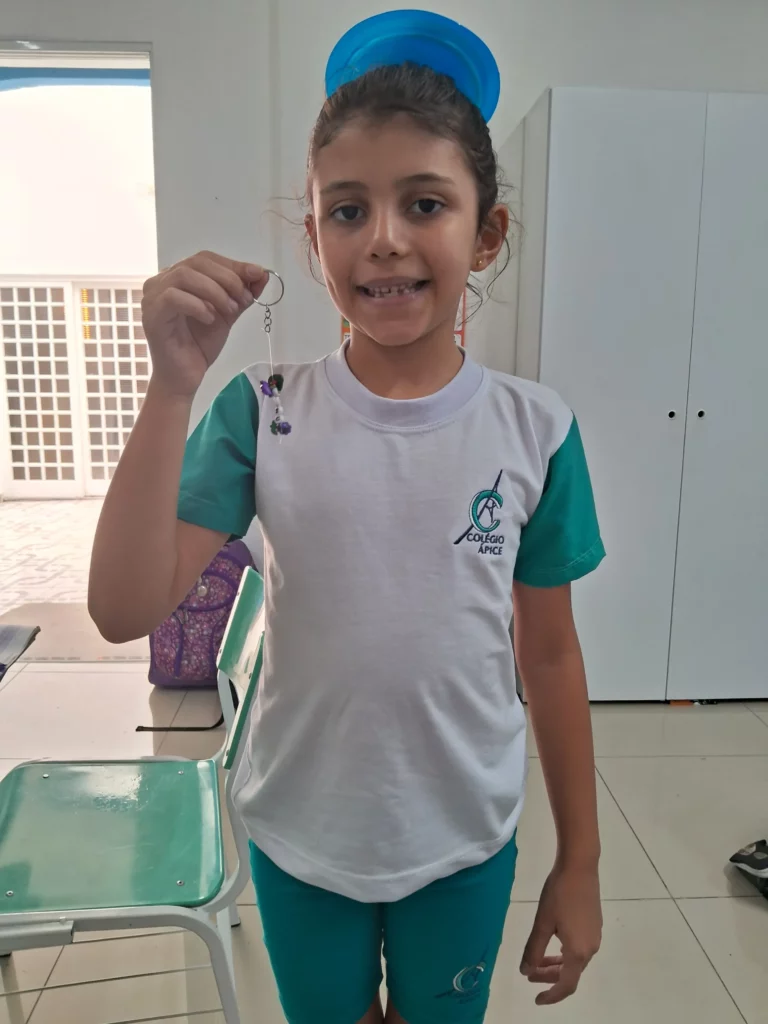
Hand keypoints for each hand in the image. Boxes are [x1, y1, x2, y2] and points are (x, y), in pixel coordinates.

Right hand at [141, 251, 268, 398]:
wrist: (185, 377)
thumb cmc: (200, 345)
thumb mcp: (228, 314)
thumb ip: (242, 293)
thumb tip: (261, 273)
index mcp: (178, 277)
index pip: (206, 259)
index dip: (232, 264)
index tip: (257, 275)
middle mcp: (161, 281)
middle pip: (196, 263)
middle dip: (227, 278)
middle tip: (243, 298)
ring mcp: (153, 296)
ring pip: (184, 275)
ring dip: (214, 291)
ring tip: (229, 310)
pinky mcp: (152, 314)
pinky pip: (173, 297)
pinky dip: (197, 305)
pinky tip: (210, 319)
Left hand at [520, 863, 601, 1005]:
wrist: (580, 866)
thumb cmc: (559, 894)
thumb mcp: (542, 923)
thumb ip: (534, 950)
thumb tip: (526, 971)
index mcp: (578, 952)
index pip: (566, 985)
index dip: (551, 995)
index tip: (536, 999)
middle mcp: (591, 948)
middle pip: (571, 973)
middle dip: (549, 977)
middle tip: (529, 972)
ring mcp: (595, 936)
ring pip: (575, 960)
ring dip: (556, 964)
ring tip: (538, 959)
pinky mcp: (595, 924)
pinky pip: (579, 948)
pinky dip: (564, 953)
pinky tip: (552, 942)